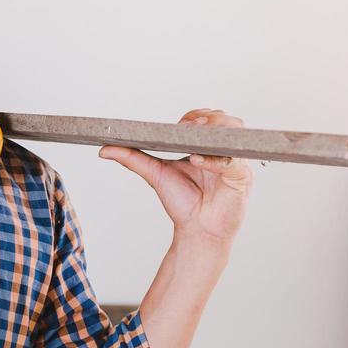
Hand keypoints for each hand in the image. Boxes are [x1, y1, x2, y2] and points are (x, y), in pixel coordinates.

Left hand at [98, 108, 252, 248]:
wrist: (196, 232)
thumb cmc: (183, 203)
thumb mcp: (155, 174)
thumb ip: (132, 158)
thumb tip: (104, 148)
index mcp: (207, 146)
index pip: (209, 118)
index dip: (196, 116)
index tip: (180, 122)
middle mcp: (225, 151)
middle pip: (227, 120)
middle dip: (208, 118)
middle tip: (188, 126)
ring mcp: (236, 163)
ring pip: (237, 134)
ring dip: (216, 131)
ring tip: (194, 139)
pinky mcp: (242, 179)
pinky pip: (233, 163)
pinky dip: (215, 160)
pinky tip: (197, 160)